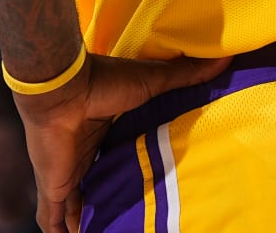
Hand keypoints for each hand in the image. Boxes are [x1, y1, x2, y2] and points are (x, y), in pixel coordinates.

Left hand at [12, 51, 231, 232]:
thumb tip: (224, 59)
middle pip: (97, 188)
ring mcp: (66, 174)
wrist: (64, 89)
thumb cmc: (105, 83)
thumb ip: (184, 76)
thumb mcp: (152, 82)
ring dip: (85, 222)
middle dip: (107, 205)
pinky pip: (51, 218)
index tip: (147, 189)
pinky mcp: (53, 187)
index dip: (128, 176)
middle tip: (129, 220)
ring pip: (75, 208)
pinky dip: (58, 232)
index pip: (117, 161)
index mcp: (105, 134)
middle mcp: (85, 157)